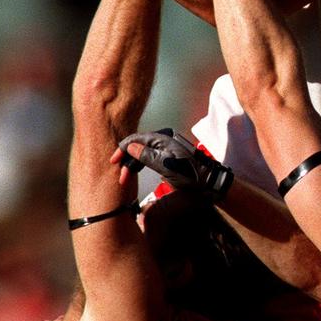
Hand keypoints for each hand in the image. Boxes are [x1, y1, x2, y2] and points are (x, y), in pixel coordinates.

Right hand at [113, 128, 233, 199]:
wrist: (207, 181)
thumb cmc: (189, 173)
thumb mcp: (166, 166)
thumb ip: (147, 156)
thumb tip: (130, 147)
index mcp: (162, 139)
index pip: (136, 139)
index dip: (123, 149)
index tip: (114, 161)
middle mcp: (162, 141)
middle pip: (137, 146)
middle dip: (127, 161)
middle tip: (121, 177)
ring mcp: (164, 150)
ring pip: (141, 154)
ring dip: (132, 165)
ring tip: (125, 179)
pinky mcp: (166, 158)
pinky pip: (148, 159)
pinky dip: (139, 166)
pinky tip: (135, 174)